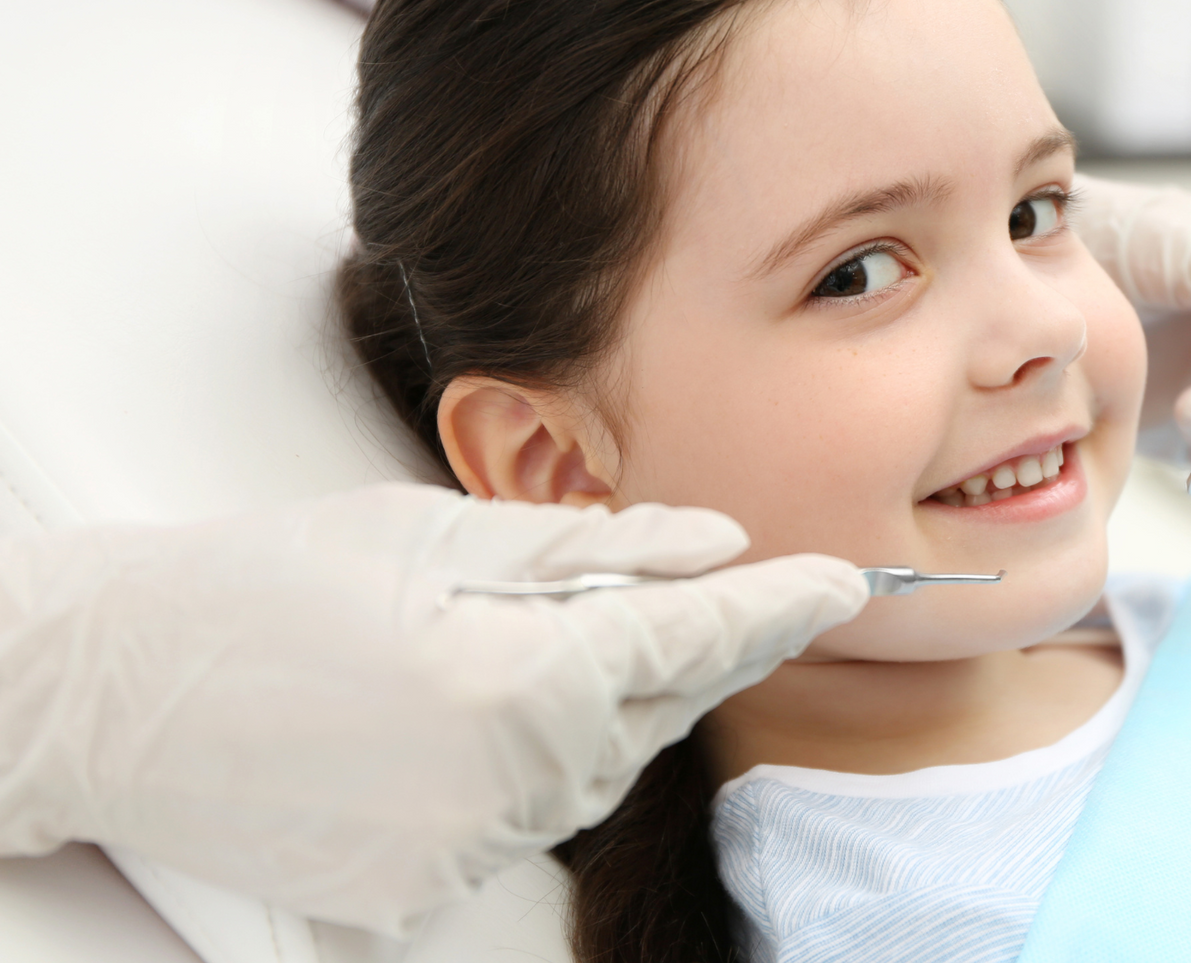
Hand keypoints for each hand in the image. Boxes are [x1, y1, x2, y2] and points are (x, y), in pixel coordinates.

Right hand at [0, 483, 865, 934]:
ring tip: (499, 642)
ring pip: (594, 770)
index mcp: (522, 678)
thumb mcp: (434, 532)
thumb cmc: (263, 587)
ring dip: (590, 707)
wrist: (114, 689)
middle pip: (653, 712)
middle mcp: (512, 784)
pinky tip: (451, 712)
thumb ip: (591, 549)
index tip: (843, 582)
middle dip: (672, 647)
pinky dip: (520, 764)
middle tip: (650, 586)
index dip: (778, 605)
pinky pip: (521, 819)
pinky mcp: (423, 889)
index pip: (696, 641)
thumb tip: (711, 544)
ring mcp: (465, 851)